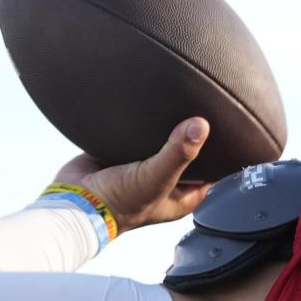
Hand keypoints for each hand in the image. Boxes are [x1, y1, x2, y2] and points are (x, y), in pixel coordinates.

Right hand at [51, 117, 215, 234]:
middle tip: (204, 105)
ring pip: (165, 138)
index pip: (213, 168)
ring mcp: (146, 165)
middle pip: (190, 150)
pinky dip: (144, 121)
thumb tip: (201, 125)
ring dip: (168, 124)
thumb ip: (179, 153)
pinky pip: (140, 132)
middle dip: (194, 132)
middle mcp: (169, 179)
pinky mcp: (125, 152)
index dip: (221, 149)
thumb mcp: (157, 178)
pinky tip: (152, 104)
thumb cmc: (119, 202)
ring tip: (180, 98)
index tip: (228, 124)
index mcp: (185, 193)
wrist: (73, 202)